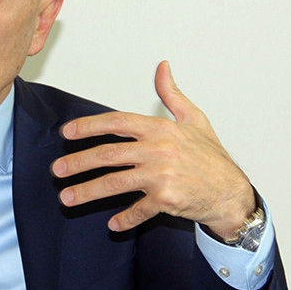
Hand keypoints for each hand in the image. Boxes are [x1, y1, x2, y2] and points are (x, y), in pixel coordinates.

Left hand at [51, 61, 255, 239]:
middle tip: (57, 169)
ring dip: (87, 191)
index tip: (66, 133)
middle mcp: (158, 151)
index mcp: (160, 129)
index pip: (116, 122)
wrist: (232, 191)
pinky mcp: (167, 200)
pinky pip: (138, 210)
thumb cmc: (211, 156)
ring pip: (115, 183)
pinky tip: (112, 224)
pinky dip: (125, 219)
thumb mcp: (194, 119)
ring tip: (67, 197)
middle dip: (77, 162)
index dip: (88, 126)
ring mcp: (161, 176)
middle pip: (108, 155)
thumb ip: (172, 93)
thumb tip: (162, 67)